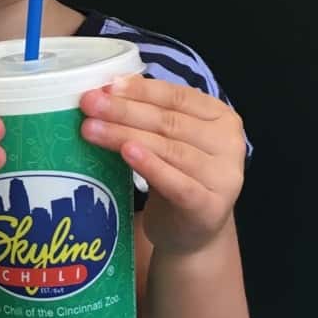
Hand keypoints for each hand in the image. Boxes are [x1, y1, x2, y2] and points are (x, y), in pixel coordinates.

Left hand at [80, 75, 245, 256]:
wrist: (191, 232)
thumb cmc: (175, 175)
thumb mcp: (167, 139)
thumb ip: (149, 113)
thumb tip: (109, 87)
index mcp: (221, 117)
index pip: (178, 96)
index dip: (140, 90)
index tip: (106, 86)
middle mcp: (229, 144)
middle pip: (169, 122)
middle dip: (124, 111)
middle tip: (89, 104)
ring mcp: (224, 177)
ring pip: (168, 149)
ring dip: (125, 135)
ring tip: (91, 129)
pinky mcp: (210, 207)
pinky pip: (177, 183)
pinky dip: (151, 166)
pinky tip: (127, 153)